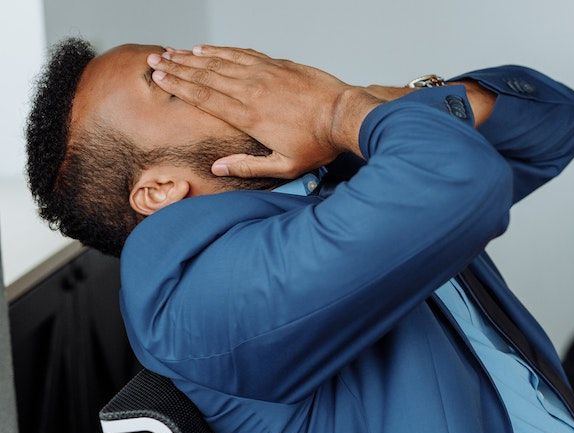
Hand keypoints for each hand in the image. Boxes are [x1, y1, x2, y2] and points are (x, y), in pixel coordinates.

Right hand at [148, 45, 381, 177]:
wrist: (344, 116)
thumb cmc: (318, 144)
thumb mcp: (284, 166)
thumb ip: (249, 167)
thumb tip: (217, 168)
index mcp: (248, 116)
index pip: (204, 98)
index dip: (179, 86)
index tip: (160, 79)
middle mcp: (251, 91)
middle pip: (205, 76)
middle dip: (177, 67)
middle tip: (156, 61)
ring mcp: (264, 74)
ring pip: (220, 62)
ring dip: (193, 56)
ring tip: (173, 52)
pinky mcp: (276, 65)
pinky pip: (242, 54)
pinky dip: (222, 50)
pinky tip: (207, 48)